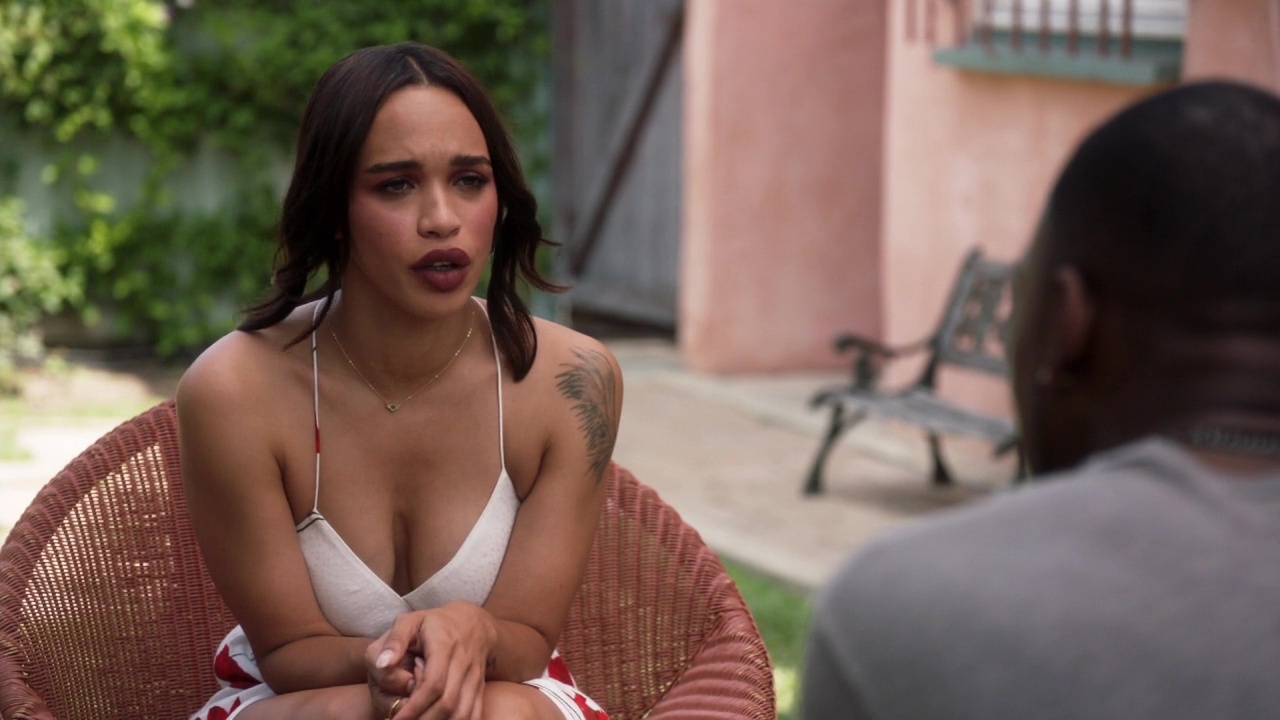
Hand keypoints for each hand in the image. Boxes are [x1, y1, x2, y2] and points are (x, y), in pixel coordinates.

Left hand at [366, 601, 496, 718]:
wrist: (473, 624)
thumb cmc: (434, 624)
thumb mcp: (410, 621)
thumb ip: (394, 640)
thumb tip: (382, 663)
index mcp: (445, 645)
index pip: (433, 683)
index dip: (414, 706)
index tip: (396, 719)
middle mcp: (463, 663)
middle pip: (448, 703)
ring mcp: (475, 678)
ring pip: (463, 713)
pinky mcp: (480, 689)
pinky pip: (474, 714)